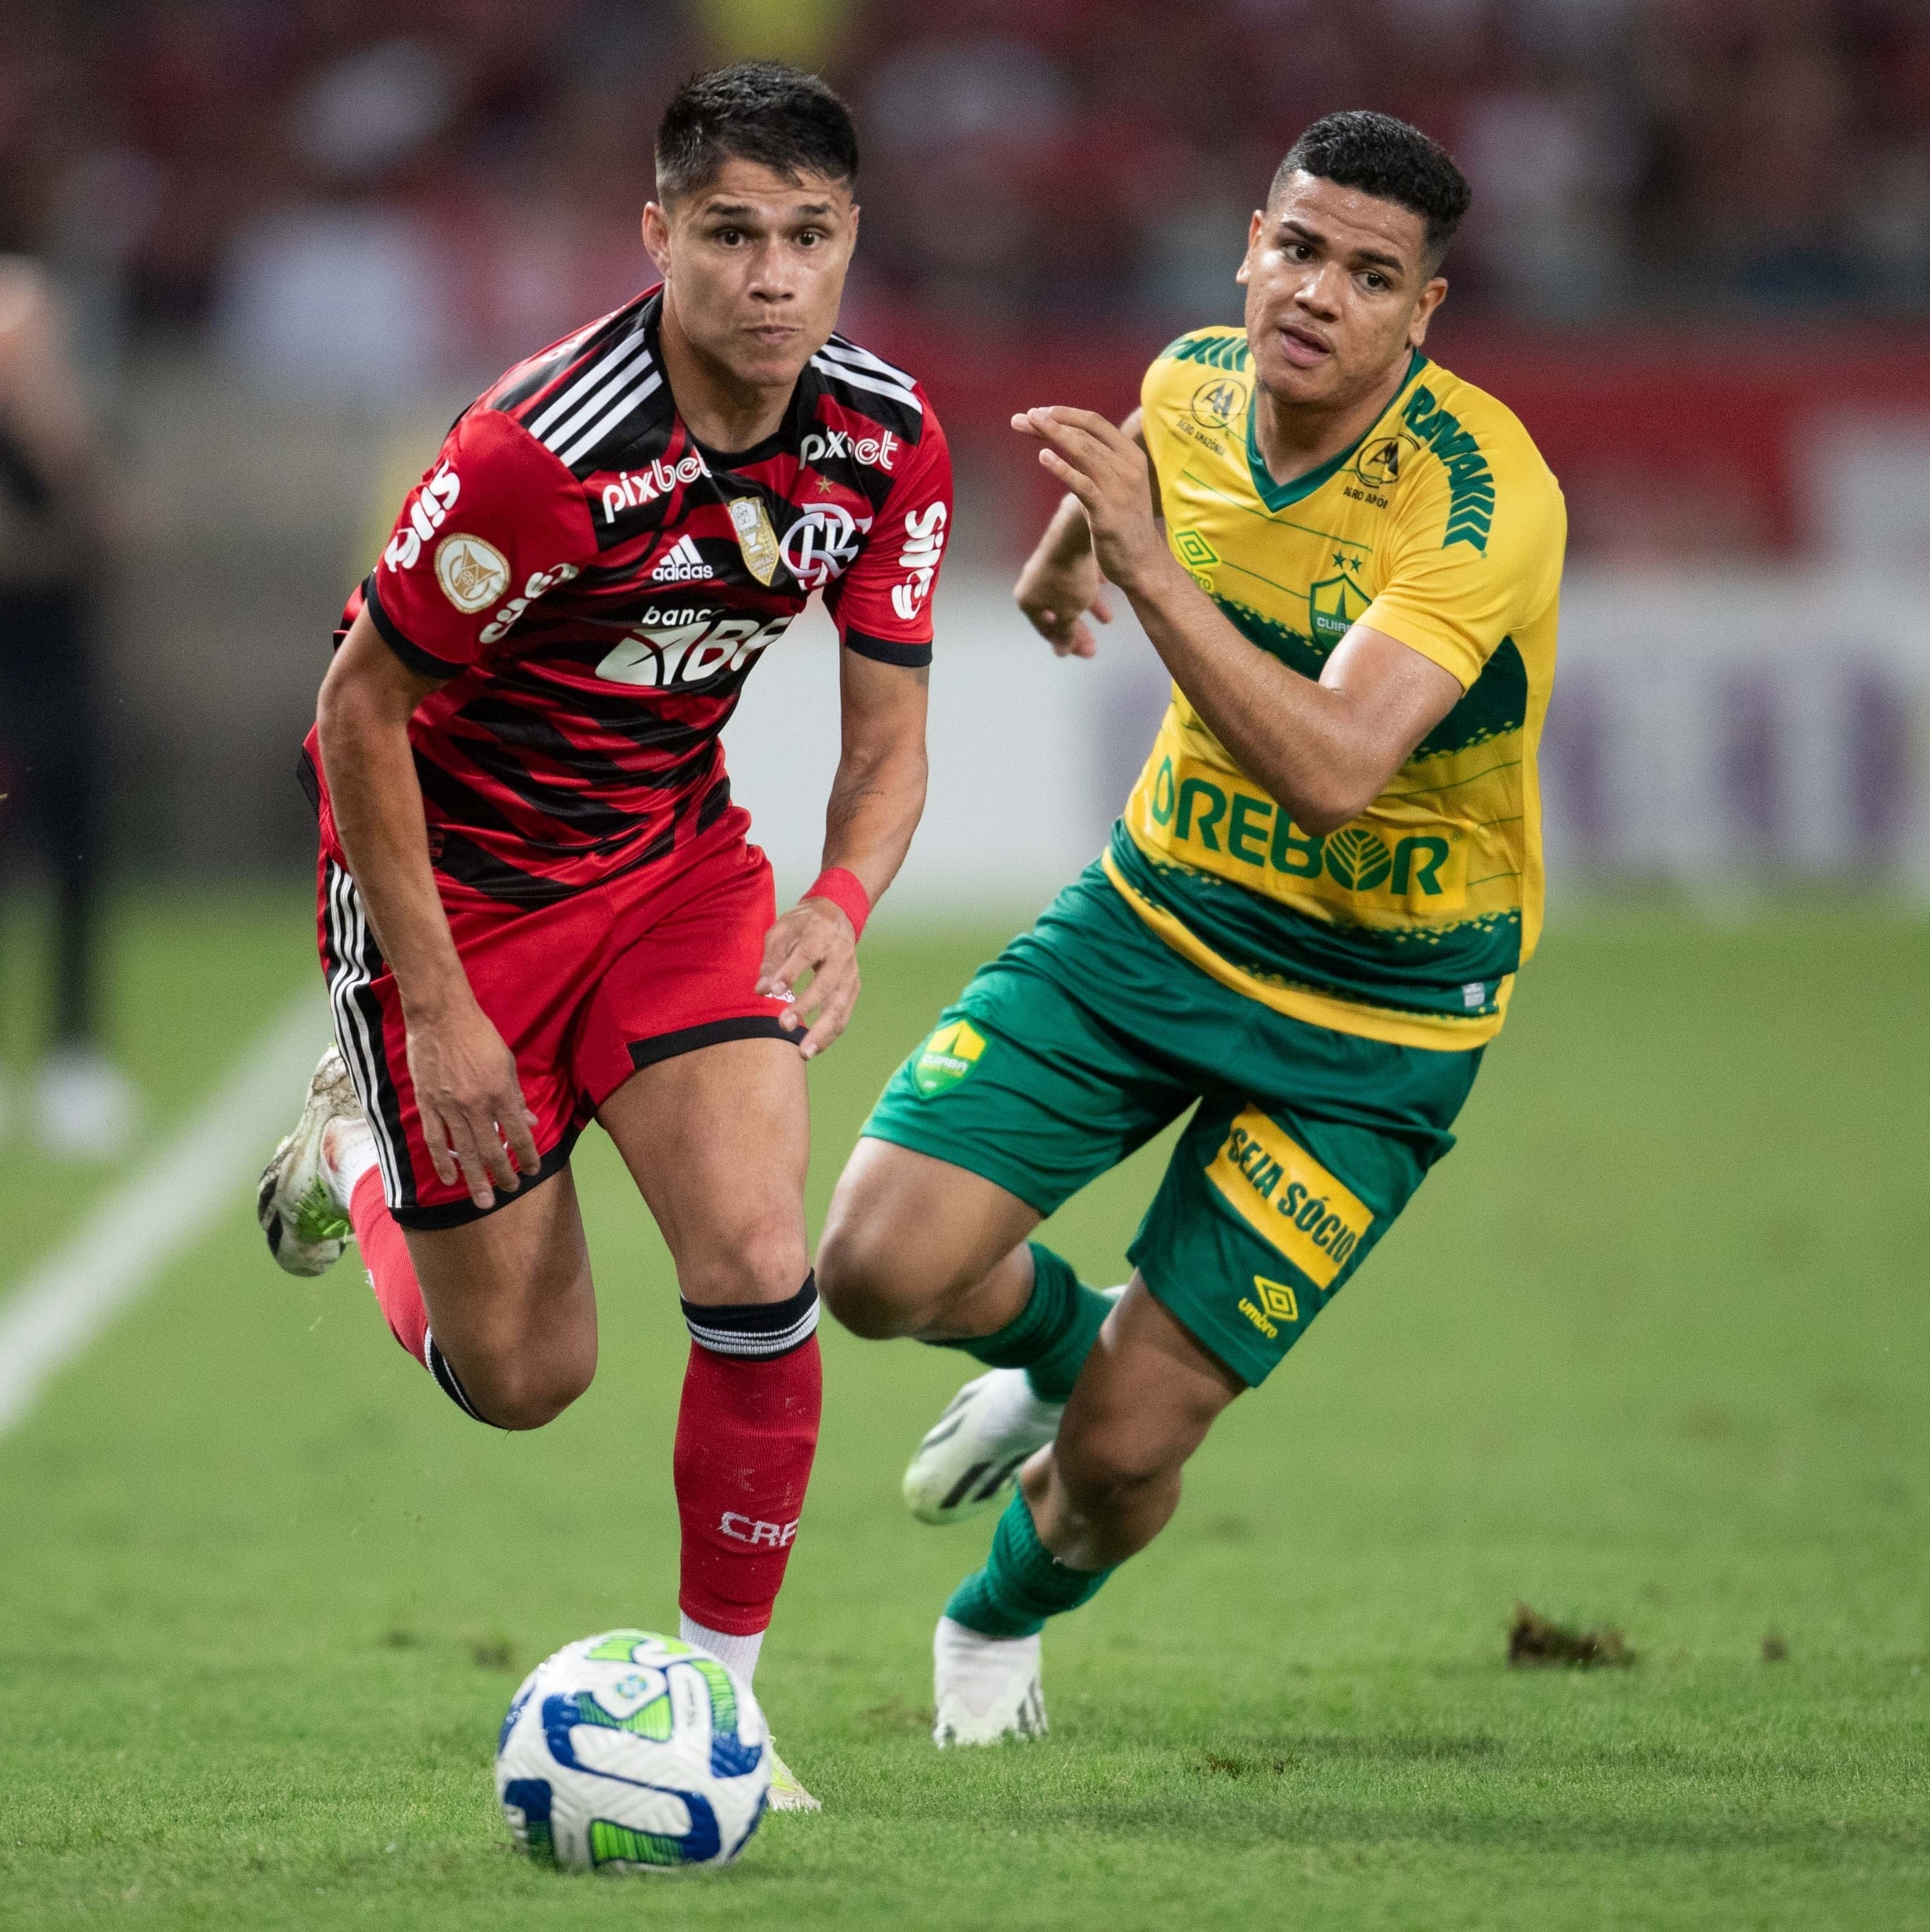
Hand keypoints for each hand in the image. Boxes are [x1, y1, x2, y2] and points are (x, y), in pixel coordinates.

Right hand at [403, 997, 539, 1209]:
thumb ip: (516, 1096)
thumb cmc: (479, 1035)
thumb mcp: (507, 1063)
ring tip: (483, 1201)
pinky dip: (443, 1161)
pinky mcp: (428, 1104)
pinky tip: (450, 1179)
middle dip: (503, 1175)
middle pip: (493, 1150)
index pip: (518, 1135)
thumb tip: (529, 1121)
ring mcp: (449, 1107)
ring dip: (475, 1179)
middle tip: (511, 1190)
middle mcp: (476, 1105)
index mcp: (500, 1094)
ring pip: (465, 1152)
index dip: (528, 1156)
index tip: (533, 1170)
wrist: (441, 1017)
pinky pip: (436, 1139)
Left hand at [757, 898, 858, 1060]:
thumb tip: (762, 990)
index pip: (807, 954)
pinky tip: (813, 1048)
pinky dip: (830, 1034)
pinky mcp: (853, 988)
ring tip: (803, 1052)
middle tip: (782, 1025)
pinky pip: (843, 1015)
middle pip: (826, 985)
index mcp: (821, 934)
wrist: (837, 915)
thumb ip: (772, 959)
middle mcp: (841, 955)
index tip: (772, 991)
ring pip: (839, 1006)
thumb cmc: (802, 925)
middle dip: (805, 1007)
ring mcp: (850, 973)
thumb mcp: (781, 931)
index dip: (790, 973)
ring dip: (822, 1031)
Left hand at [1012, 407, 1171, 601]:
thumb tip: (1069, 442)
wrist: (1144, 563)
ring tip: (1028, 425)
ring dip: (1053, 436)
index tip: (1039, 412)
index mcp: (1132, 456)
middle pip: (1084, 434)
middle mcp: (1128, 468)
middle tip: (1023, 418)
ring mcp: (1120, 489)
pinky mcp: (1108, 513)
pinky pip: (1082, 485)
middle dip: (1051, 422)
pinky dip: (1062, 468)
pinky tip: (1043, 457)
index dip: (1065, 413)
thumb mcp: (1118, 485)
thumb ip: (1098, 463)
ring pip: (1083, 452)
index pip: (1095, 423)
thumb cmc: (1126, 524)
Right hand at [1014, 516, 1112, 658]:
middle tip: (1096, 646)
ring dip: (1088, 608)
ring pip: (1068, 593)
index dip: (1066, 644)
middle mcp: (1032, 583)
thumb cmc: (1068, 579)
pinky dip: (1088, 584)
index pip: (1046, 630)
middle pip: (1057, 613)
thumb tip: (1060, 652)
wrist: (1073, 533)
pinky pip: (1075, 574)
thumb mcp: (1069, 611)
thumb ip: (1065, 633)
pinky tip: (1105, 586)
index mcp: (1028, 601)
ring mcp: (1046, 566)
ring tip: (1108, 619)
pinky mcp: (1061, 551)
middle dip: (1078, 630)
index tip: (1086, 653)